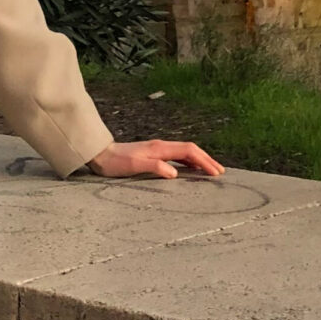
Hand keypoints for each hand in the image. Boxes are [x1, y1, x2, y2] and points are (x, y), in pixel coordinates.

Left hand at [86, 139, 224, 178]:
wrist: (100, 154)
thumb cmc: (115, 163)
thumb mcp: (133, 166)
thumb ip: (154, 167)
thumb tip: (175, 173)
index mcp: (160, 148)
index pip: (189, 152)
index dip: (204, 161)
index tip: (216, 173)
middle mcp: (161, 146)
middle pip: (190, 149)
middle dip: (207, 160)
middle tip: (221, 172)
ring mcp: (157, 148)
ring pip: (185, 152)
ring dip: (199, 160)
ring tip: (210, 171)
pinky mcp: (153, 153)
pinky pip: (177, 155)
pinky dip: (188, 161)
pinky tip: (190, 169)